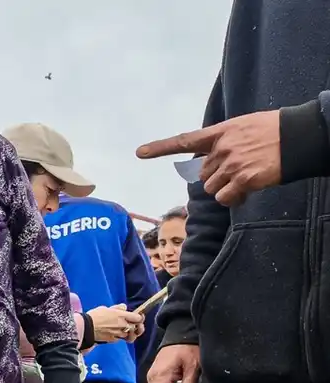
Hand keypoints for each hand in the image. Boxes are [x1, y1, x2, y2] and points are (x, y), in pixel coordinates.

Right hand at [88, 305, 145, 343]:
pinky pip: (119, 339)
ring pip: (129, 336)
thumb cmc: (94, 316)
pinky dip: (119, 337)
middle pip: (136, 328)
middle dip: (137, 328)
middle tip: (136, 326)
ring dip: (129, 334)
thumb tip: (124, 307)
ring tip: (126, 332)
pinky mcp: (112, 340)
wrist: (85, 327)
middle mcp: (122, 325)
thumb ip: (117, 308)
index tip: (139, 317)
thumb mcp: (106, 308)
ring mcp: (118, 333)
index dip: (140, 318)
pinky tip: (115, 334)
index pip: (138, 318)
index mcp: (122, 316)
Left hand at [138, 110, 281, 205]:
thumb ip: (223, 142)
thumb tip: (209, 163)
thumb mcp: (245, 127)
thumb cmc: (274, 131)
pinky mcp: (243, 179)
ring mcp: (231, 164)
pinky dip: (233, 199)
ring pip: (212, 188)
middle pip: (203, 174)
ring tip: (246, 178)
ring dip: (225, 189)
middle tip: (239, 170)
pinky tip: (247, 191)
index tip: (140, 152)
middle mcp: (222, 148)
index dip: (161, 147)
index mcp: (221, 132)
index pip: (185, 140)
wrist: (299, 136)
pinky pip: (225, 198)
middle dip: (217, 177)